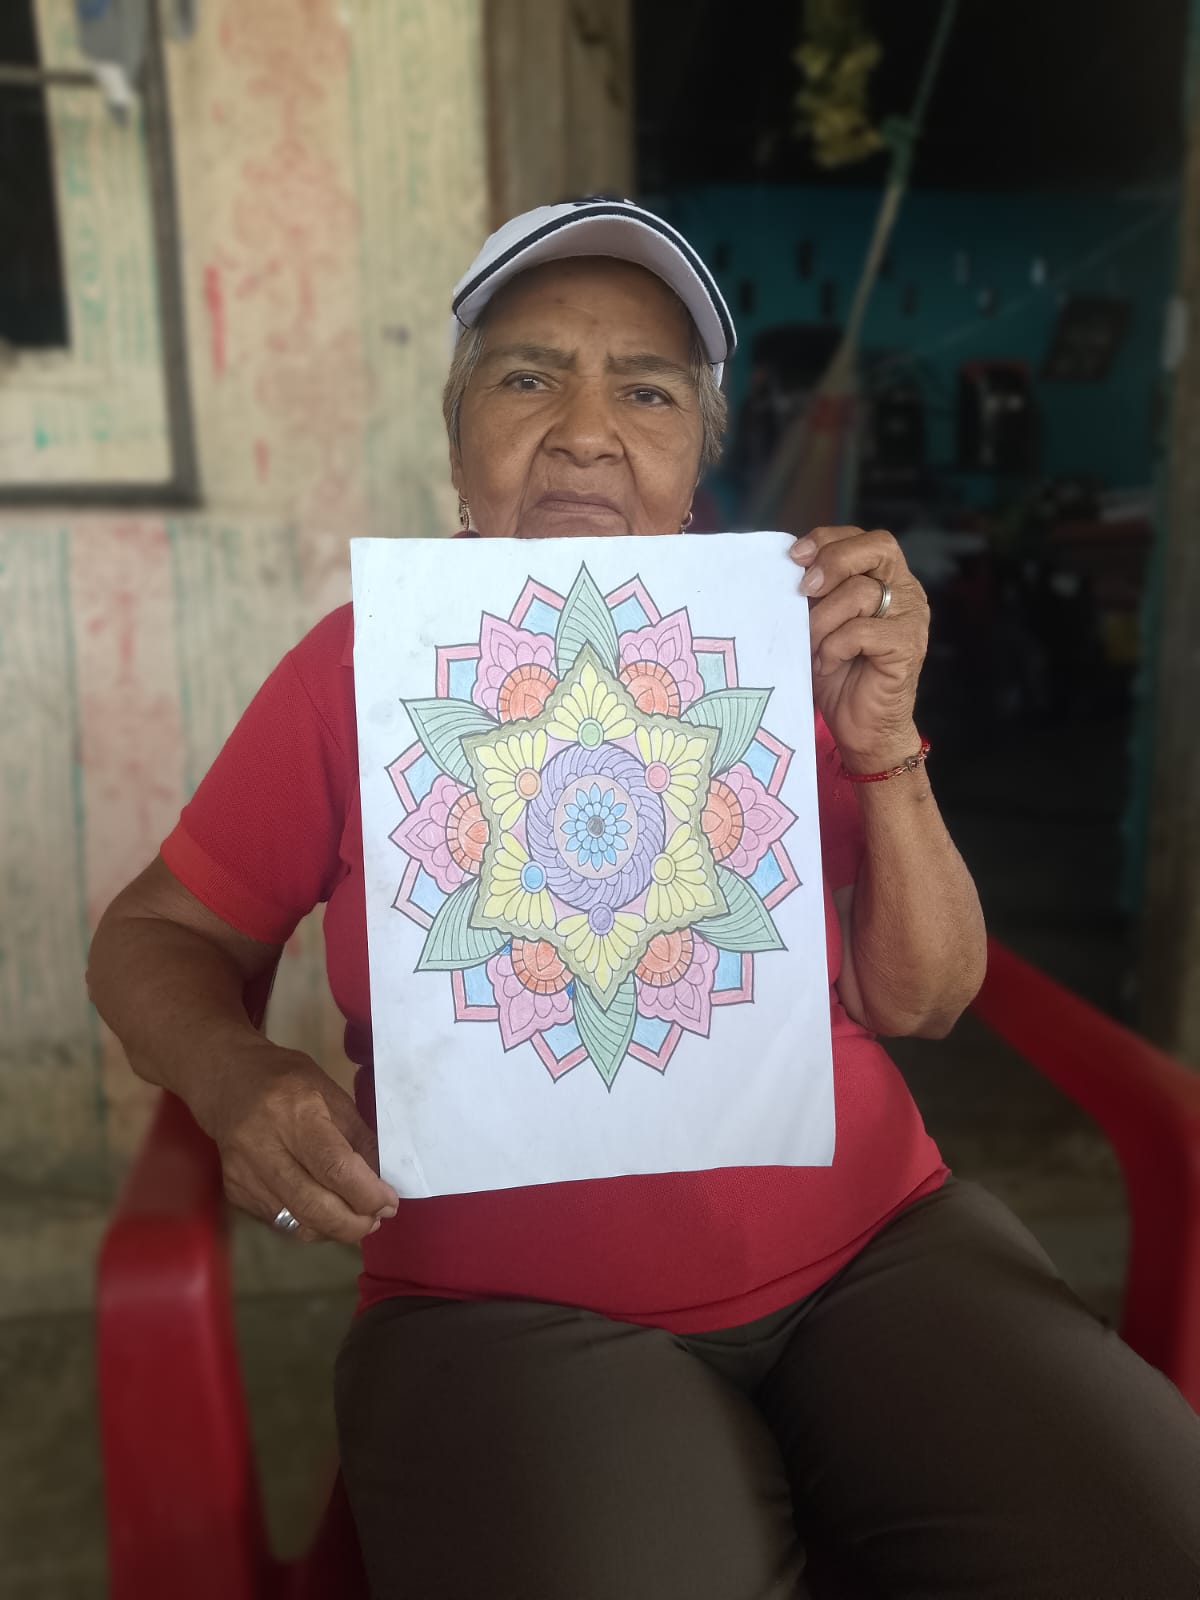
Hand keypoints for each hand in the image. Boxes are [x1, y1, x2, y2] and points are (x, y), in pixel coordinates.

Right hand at [192, 1035, 399, 1243]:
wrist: (227, 1081)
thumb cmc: (287, 1081)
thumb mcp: (331, 1094)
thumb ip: (358, 1137)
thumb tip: (383, 1179)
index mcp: (294, 1113)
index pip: (334, 1168)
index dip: (366, 1193)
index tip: (389, 1203)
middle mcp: (263, 1147)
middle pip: (314, 1205)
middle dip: (354, 1222)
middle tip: (377, 1219)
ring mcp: (245, 1174)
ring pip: (297, 1222)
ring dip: (334, 1229)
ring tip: (358, 1218)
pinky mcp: (236, 1192)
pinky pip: (281, 1221)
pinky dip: (310, 1224)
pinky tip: (325, 1212)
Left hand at [790, 525, 928, 770]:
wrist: (861, 728)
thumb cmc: (837, 673)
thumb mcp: (819, 623)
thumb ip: (815, 593)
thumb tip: (788, 565)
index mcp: (886, 579)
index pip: (864, 539)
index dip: (828, 539)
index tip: (794, 557)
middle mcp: (906, 591)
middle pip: (877, 548)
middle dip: (833, 562)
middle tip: (805, 589)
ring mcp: (911, 618)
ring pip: (860, 593)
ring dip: (822, 621)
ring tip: (812, 647)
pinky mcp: (908, 646)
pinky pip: (862, 631)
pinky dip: (834, 647)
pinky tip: (826, 664)